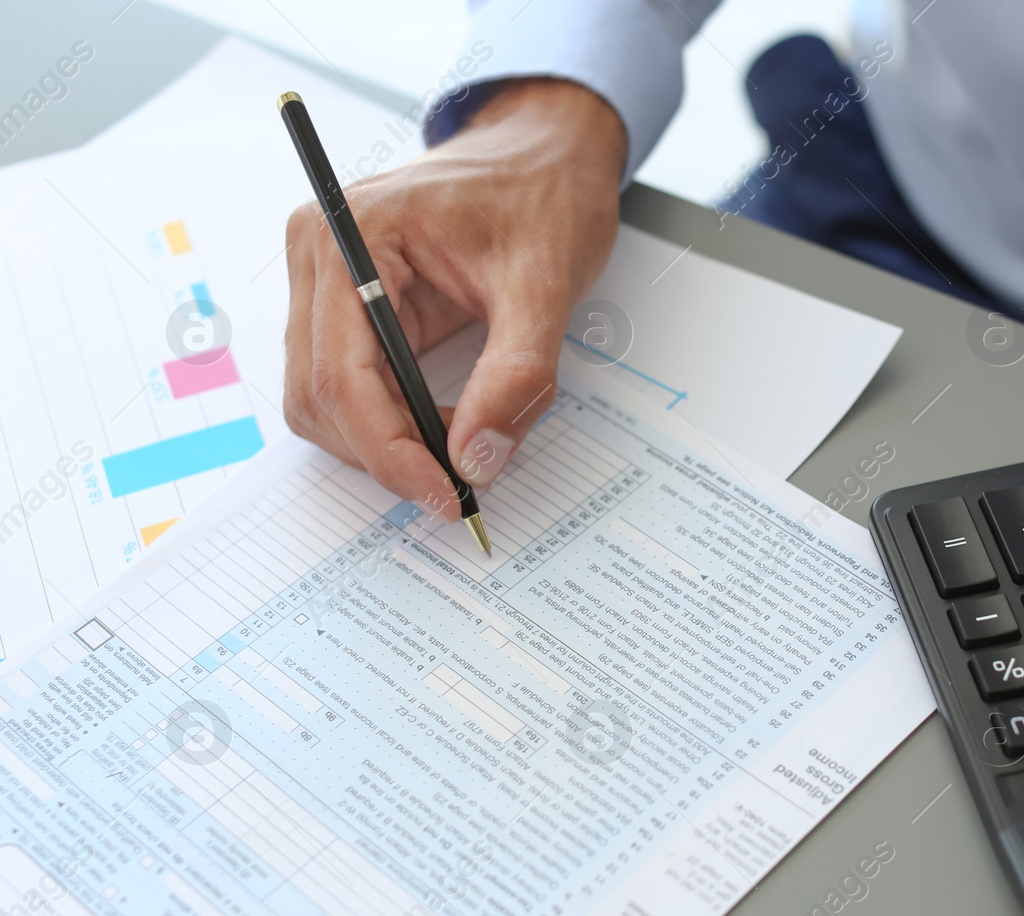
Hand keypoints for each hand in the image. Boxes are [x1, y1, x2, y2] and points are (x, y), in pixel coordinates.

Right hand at [283, 78, 626, 519]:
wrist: (546, 155)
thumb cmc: (543, 195)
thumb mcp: (544, 286)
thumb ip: (514, 377)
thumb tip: (476, 458)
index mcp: (353, 233)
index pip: (341, 373)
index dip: (387, 449)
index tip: (442, 493)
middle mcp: (320, 253)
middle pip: (320, 396)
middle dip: (386, 450)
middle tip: (460, 482)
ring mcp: (325, 280)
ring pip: (326, 400)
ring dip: (387, 439)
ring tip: (464, 440)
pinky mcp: (347, 305)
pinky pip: (351, 385)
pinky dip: (393, 419)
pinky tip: (447, 419)